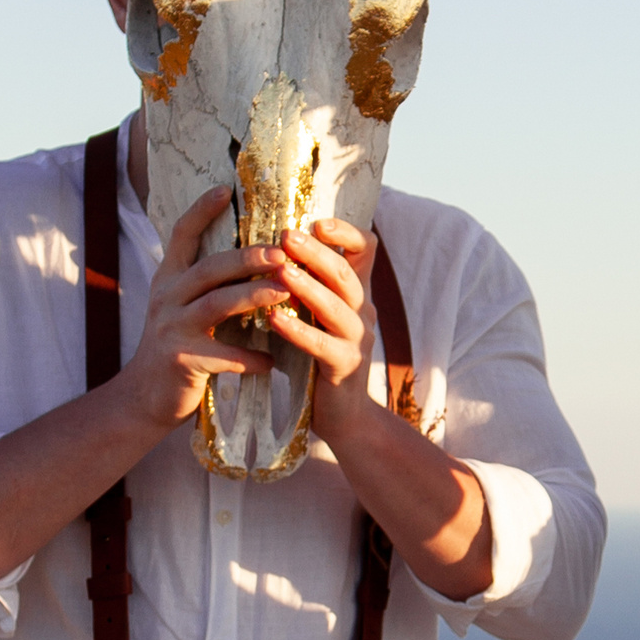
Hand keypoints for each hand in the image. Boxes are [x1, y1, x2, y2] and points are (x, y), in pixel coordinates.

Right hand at [122, 185, 293, 433]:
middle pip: (208, 268)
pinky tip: (271, 362)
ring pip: (215, 305)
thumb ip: (208, 285)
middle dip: (247, 258)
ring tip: (283, 293)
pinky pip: (221, 355)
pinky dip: (249, 358)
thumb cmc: (178, 347)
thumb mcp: (184, 308)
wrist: (145, 396)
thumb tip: (254, 257)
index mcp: (169, 279)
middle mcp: (166, 297)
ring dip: (252, 297)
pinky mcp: (180, 359)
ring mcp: (170, 328)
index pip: (181, 234)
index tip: (225, 189)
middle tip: (282, 253)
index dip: (201, 210)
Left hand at [275, 217, 493, 598]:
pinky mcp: (344, 369)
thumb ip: (308, 285)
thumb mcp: (319, 316)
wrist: (343, 418)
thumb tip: (275, 244)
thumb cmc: (320, 360)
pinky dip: (299, 330)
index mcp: (356, 295)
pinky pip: (323, 346)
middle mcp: (362, 312)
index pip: (365, 250)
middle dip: (316, 252)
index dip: (346, 233)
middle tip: (286, 234)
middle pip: (348, 273)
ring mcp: (357, 341)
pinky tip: (274, 319)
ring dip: (308, 285)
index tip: (316, 221)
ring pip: (338, 306)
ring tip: (280, 269)